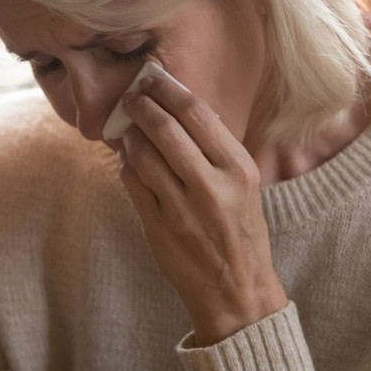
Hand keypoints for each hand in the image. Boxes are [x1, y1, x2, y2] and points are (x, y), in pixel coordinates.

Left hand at [116, 72, 286, 346]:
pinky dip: (127, 166)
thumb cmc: (240, 231)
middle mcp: (212, 185)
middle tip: (130, 97)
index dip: (169, 90)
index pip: (198, 114)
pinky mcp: (159, 228)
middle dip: (142, 106)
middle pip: (166, 129)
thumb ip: (215, 149)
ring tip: (128, 129)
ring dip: (130, 136)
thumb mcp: (244, 185)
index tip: (152, 78)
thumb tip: (178, 109)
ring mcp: (183, 208)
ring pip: (143, 155)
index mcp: (238, 168)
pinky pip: (133, 184)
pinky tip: (129, 161)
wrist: (238, 292)